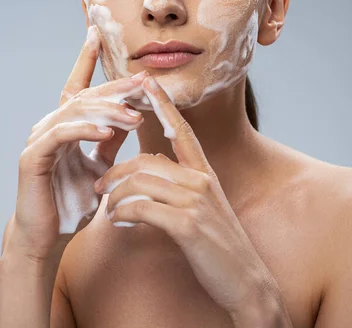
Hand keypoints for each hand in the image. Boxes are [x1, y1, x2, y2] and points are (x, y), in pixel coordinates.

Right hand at [9, 26, 145, 262]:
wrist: (49, 235)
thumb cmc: (72, 199)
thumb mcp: (100, 163)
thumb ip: (111, 138)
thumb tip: (131, 114)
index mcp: (66, 124)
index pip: (78, 85)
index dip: (86, 58)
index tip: (97, 33)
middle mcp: (51, 125)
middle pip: (86, 96)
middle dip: (115, 87)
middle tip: (143, 80)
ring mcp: (40, 138)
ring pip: (76, 111)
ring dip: (108, 110)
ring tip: (135, 113)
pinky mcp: (34, 156)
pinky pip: (62, 135)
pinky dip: (85, 129)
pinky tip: (107, 130)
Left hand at [95, 75, 272, 315]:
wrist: (245, 279)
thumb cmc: (219, 243)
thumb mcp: (203, 206)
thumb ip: (180, 185)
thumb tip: (147, 173)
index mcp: (204, 172)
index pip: (181, 129)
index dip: (164, 104)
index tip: (147, 80)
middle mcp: (201, 180)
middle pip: (147, 159)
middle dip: (116, 170)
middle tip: (99, 184)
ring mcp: (195, 201)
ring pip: (141, 182)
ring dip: (115, 195)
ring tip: (106, 208)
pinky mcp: (187, 225)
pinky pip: (142, 208)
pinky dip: (123, 214)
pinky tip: (118, 223)